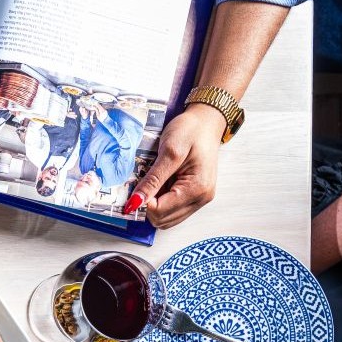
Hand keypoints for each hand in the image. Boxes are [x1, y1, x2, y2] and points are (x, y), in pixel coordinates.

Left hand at [124, 104, 224, 227]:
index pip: (160, 211)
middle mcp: (201, 199)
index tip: (138, 184)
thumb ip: (152, 180)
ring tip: (156, 181)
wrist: (206, 122)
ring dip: (154, 204)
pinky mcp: (195, 197)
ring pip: (166, 218)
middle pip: (162, 219)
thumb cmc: (191, 131)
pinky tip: (162, 184)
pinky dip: (161, 201)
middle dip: (148, 204)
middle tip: (146, 181)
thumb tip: (135, 202)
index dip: (144, 201)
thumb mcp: (169, 151)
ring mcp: (199, 200)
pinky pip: (172, 210)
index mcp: (197, 189)